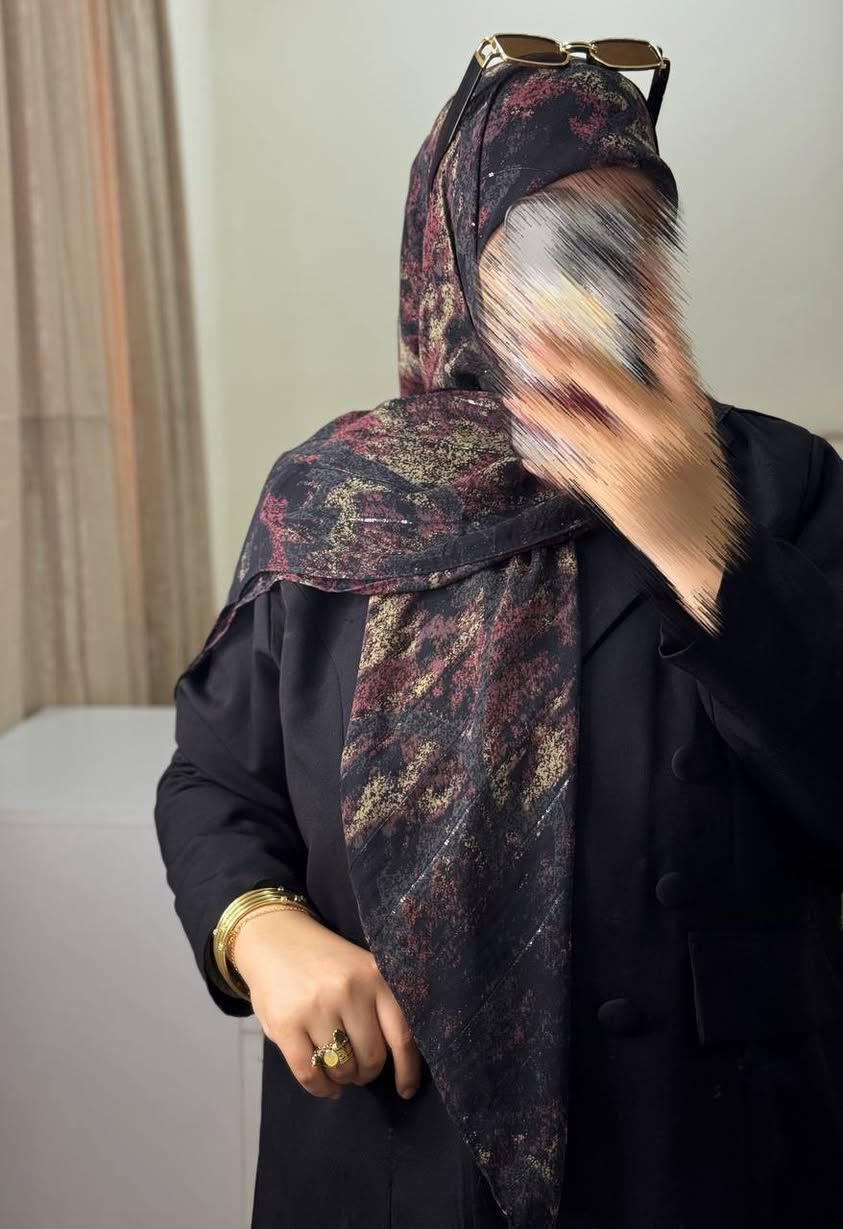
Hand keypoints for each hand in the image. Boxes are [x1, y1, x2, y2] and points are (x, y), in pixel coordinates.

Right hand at [232, 907, 422, 1101]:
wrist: (274, 939)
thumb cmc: (325, 963)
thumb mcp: (361, 970)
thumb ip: (380, 1005)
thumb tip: (399, 1061)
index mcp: (374, 975)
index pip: (401, 1034)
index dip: (407, 1070)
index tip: (406, 1090)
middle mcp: (348, 989)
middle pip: (372, 1058)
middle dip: (367, 1072)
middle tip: (359, 1068)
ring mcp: (315, 1007)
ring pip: (342, 1069)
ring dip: (344, 1079)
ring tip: (339, 1069)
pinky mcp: (285, 1024)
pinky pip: (310, 1074)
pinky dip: (321, 1088)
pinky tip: (325, 1085)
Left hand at [506, 303, 748, 634]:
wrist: (707, 544)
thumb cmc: (696, 483)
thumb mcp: (689, 433)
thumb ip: (654, 401)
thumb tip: (600, 371)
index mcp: (687, 406)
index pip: (672, 344)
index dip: (656, 302)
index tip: (642, 262)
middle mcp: (663, 427)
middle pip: (611, 380)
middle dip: (568, 359)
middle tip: (534, 341)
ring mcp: (637, 461)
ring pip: (579, 427)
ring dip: (542, 410)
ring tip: (514, 395)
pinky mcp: (615, 492)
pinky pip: (571, 470)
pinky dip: (549, 462)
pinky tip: (528, 452)